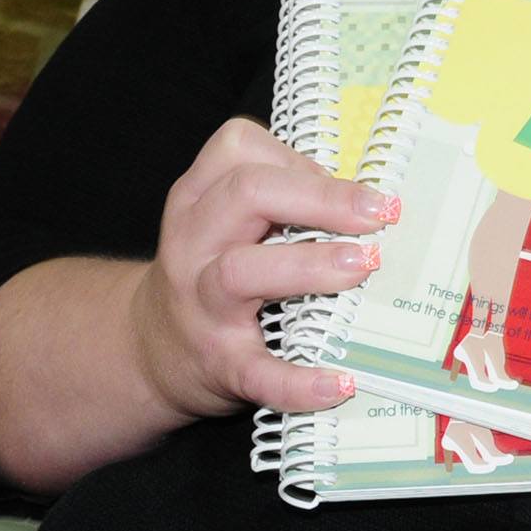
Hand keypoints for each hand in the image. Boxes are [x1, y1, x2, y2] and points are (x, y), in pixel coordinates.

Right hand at [126, 116, 396, 423]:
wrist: (150, 350)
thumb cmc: (214, 273)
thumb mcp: (229, 223)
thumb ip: (285, 202)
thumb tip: (372, 202)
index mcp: (200, 197)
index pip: (239, 148)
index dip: (299, 158)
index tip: (348, 185)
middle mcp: (193, 242)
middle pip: (245, 194)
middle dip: (321, 198)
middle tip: (380, 215)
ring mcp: (199, 303)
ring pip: (241, 271)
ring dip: (310, 265)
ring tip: (365, 266)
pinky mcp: (217, 363)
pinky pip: (256, 372)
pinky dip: (298, 381)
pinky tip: (340, 383)